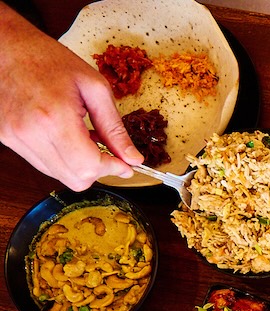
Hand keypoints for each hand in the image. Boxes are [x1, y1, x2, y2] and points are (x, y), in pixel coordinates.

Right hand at [0, 7, 141, 189]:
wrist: (9, 48)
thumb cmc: (50, 61)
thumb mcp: (95, 88)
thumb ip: (115, 128)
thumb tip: (133, 158)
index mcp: (54, 117)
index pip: (89, 166)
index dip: (113, 169)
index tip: (126, 164)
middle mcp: (30, 133)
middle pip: (75, 178)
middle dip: (99, 170)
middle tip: (110, 153)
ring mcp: (15, 138)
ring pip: (60, 176)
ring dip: (80, 166)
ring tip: (87, 140)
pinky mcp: (8, 139)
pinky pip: (44, 165)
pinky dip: (63, 159)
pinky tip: (68, 139)